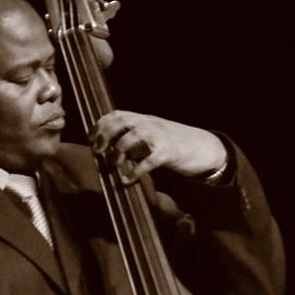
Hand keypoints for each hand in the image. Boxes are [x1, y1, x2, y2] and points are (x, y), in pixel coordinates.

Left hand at [89, 112, 226, 184]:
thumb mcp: (153, 135)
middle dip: (104, 135)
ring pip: (131, 137)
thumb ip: (134, 138)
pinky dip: (134, 171)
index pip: (117, 114)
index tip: (91, 138)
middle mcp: (150, 123)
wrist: (202, 147)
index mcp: (145, 119)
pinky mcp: (168, 152)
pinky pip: (147, 161)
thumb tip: (110, 148)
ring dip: (117, 151)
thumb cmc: (174, 144)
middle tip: (98, 151)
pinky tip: (127, 179)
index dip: (101, 124)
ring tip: (114, 164)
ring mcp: (159, 136)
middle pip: (120, 121)